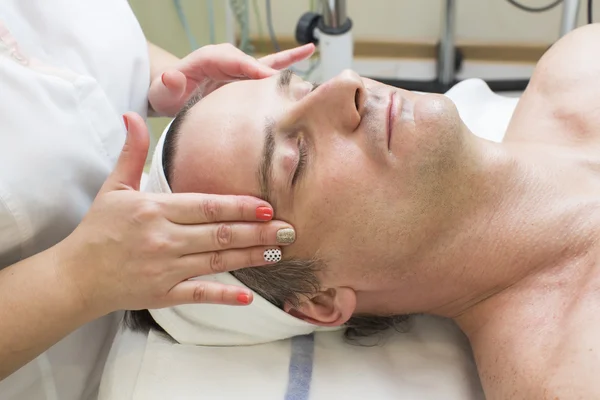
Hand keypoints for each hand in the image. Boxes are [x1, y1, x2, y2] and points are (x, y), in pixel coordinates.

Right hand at [56, 112, 293, 314]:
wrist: (74, 276)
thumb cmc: (98, 230)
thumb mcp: (113, 187)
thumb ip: (131, 153)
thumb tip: (132, 115)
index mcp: (155, 209)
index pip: (206, 206)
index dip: (239, 207)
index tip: (267, 206)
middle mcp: (164, 238)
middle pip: (220, 234)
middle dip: (258, 232)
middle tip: (289, 229)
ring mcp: (165, 268)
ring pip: (217, 261)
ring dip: (251, 256)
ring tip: (279, 251)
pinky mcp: (163, 294)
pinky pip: (199, 294)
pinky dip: (223, 295)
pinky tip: (247, 294)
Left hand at [148, 43, 314, 116]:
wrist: (171, 95)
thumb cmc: (168, 93)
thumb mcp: (163, 91)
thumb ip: (169, 84)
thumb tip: (171, 76)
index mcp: (210, 58)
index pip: (234, 61)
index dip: (251, 69)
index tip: (268, 79)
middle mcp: (229, 59)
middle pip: (255, 64)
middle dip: (274, 72)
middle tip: (295, 82)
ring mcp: (239, 69)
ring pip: (267, 65)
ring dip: (288, 64)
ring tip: (309, 53)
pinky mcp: (246, 78)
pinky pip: (270, 70)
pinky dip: (288, 63)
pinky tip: (308, 52)